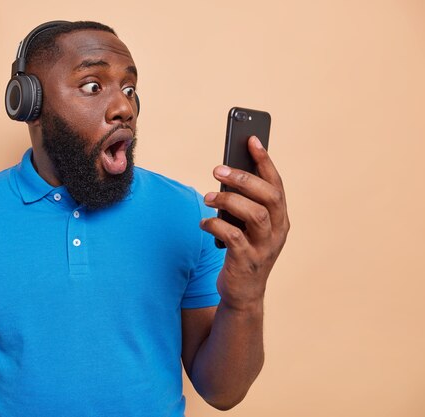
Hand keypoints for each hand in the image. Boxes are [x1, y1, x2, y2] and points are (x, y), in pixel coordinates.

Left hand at [200, 136, 289, 310]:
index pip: (276, 184)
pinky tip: (204, 223)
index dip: (265, 161)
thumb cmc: (243, 251)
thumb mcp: (247, 226)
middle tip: (217, 169)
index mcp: (280, 218)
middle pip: (269, 197)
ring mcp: (265, 247)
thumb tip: (225, 173)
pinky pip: (233, 237)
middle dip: (244, 179)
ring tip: (208, 197)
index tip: (251, 139)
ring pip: (255, 215)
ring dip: (229, 201)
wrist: (243, 293)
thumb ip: (243, 203)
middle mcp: (278, 231)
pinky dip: (216, 225)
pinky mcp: (247, 262)